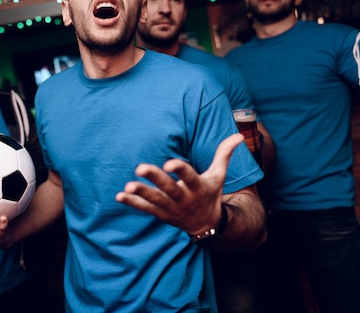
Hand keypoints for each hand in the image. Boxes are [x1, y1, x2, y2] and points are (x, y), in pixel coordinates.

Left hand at [115, 133, 242, 233]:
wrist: (207, 225)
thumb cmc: (211, 193)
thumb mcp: (218, 175)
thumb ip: (224, 154)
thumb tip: (239, 135)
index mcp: (198, 187)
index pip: (189, 177)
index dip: (180, 170)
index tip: (169, 162)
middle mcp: (184, 199)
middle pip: (168, 189)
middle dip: (155, 179)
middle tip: (139, 167)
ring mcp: (172, 208)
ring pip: (155, 201)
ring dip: (141, 193)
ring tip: (128, 185)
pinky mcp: (162, 214)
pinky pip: (146, 209)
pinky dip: (133, 203)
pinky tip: (120, 196)